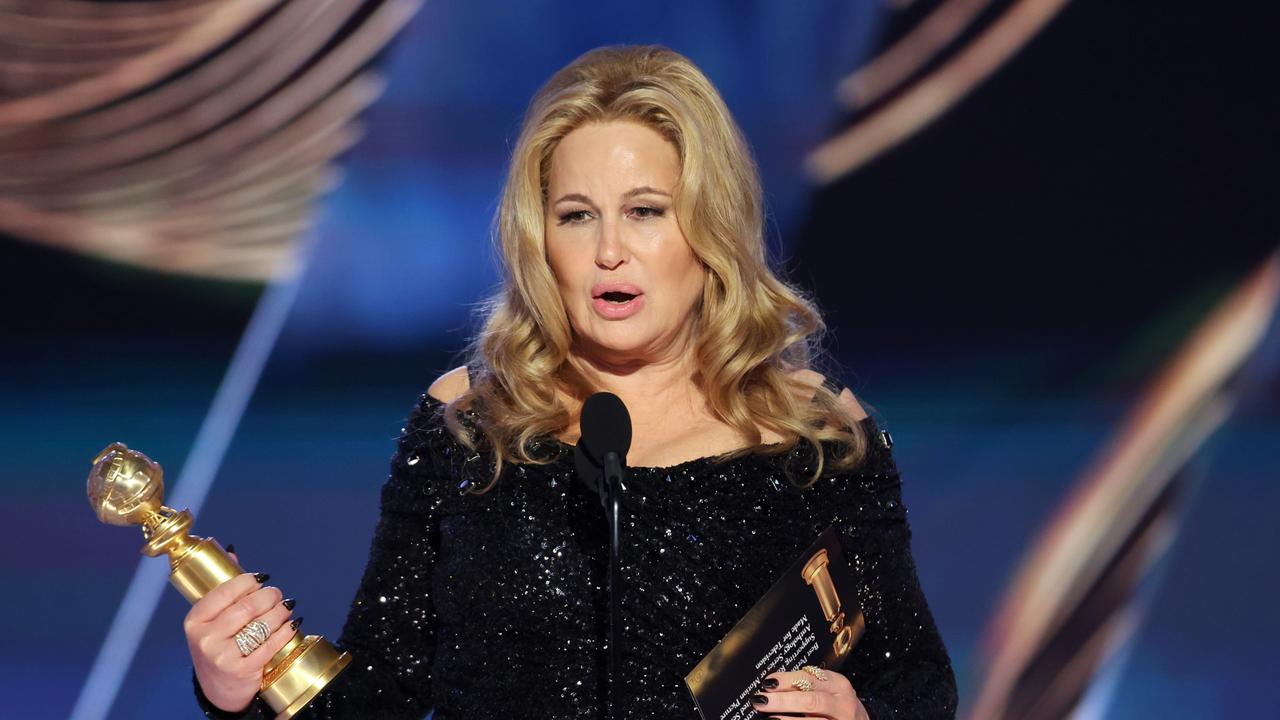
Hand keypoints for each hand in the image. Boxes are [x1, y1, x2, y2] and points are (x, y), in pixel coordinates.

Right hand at [185, 552, 295, 712]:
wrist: (219, 688)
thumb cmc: (218, 645)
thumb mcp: (211, 620)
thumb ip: (223, 588)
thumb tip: (231, 552)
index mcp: (194, 621)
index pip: (225, 591)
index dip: (247, 581)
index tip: (261, 579)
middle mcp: (205, 638)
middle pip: (247, 606)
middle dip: (269, 596)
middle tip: (278, 594)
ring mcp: (222, 656)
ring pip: (261, 624)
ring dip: (280, 612)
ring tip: (286, 608)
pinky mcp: (241, 670)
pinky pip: (270, 644)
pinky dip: (286, 631)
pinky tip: (292, 624)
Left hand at [751, 668, 868, 719]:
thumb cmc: (838, 705)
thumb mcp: (829, 690)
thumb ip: (807, 685)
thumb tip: (772, 684)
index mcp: (839, 684)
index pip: (811, 679)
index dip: (787, 680)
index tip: (767, 682)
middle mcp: (843, 704)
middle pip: (811, 701)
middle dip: (784, 700)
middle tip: (761, 700)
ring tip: (769, 718)